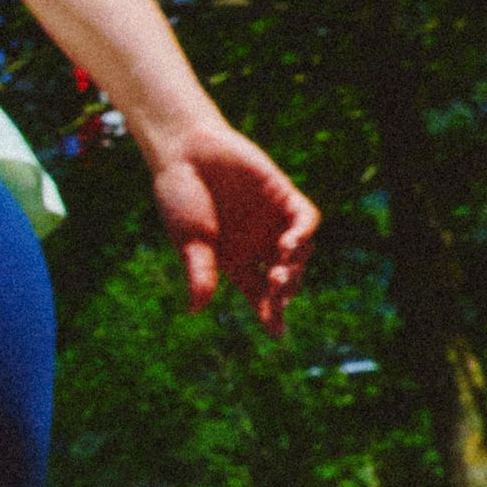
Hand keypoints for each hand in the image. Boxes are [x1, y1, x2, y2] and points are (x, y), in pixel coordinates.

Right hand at [140, 114, 317, 333]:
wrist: (187, 152)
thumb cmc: (180, 198)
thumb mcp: (189, 241)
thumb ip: (200, 272)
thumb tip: (195, 310)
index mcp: (233, 261)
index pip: (258, 294)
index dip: (270, 314)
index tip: (278, 334)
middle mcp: (257, 243)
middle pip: (284, 277)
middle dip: (285, 290)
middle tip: (277, 290)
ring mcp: (272, 220)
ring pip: (300, 252)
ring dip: (295, 266)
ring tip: (281, 270)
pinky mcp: (283, 195)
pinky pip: (306, 219)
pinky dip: (304, 234)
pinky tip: (290, 244)